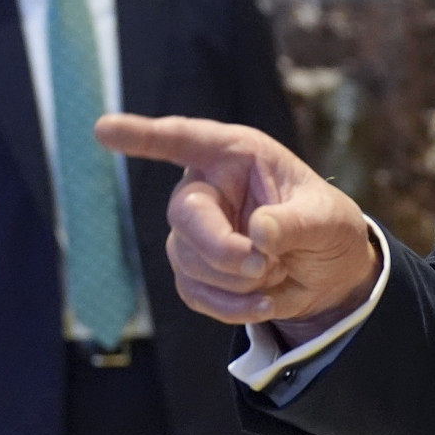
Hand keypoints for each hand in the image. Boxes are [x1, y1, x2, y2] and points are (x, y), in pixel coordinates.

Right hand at [94, 113, 380, 339]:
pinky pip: (194, 292)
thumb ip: (296, 223)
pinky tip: (265, 302)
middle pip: (185, 216)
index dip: (142, 136)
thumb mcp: (328, 220)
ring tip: (278, 275)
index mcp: (236, 155)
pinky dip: (231, 306)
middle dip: (222, 250)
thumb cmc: (327, 227)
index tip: (104, 128)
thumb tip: (259, 233)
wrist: (330, 273)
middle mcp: (207, 188)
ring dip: (236, 281)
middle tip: (264, 266)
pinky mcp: (194, 270)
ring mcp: (194, 231)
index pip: (183, 139)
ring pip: (188, 260)